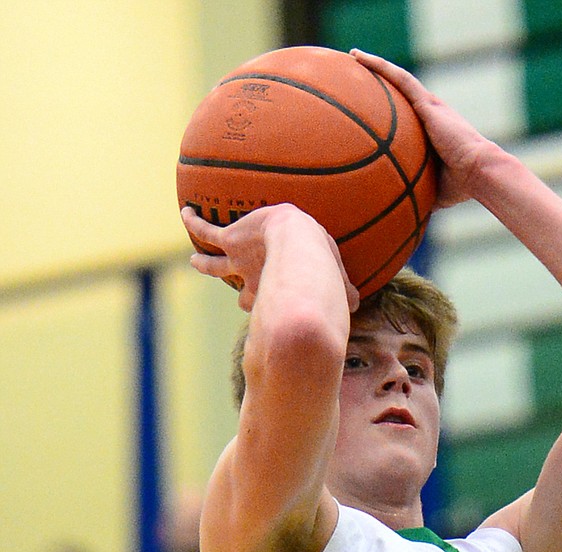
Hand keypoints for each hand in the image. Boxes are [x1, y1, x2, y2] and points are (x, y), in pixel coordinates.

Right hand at [182, 204, 357, 313]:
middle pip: (244, 295)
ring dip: (205, 264)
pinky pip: (206, 230)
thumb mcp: (335, 279)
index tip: (270, 311)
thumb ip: (345, 291)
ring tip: (195, 261)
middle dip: (245, 298)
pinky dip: (194, 222)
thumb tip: (356, 304)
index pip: (272, 305)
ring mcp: (240, 261)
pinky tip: (187, 212)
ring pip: (215, 265)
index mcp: (278, 293)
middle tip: (245, 302)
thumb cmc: (319, 264)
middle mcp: (255, 283)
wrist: (297, 244)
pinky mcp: (231, 239)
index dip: (271, 308)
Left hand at [349, 52, 492, 208]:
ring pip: (398, 78)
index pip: (406, 113)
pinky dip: (381, 67)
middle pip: (400, 90)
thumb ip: (417, 192)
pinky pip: (400, 79)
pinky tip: (361, 59)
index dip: (389, 106)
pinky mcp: (428, 103)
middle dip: (379, 80)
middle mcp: (430, 112)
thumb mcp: (433, 189)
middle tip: (356, 72)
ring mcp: (429, 105)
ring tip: (353, 56)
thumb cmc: (461, 186)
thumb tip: (403, 212)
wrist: (479, 171)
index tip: (371, 104)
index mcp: (432, 129)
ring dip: (375, 66)